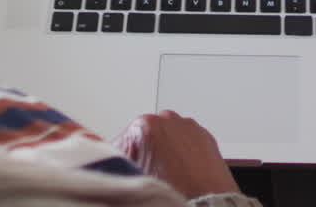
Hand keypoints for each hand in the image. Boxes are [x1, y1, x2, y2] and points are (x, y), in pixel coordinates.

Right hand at [113, 110, 239, 198]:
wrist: (208, 205)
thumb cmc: (175, 192)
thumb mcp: (134, 174)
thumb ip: (118, 159)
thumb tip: (107, 155)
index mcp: (145, 125)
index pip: (121, 141)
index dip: (121, 160)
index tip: (127, 170)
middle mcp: (168, 119)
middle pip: (145, 136)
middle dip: (144, 153)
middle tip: (149, 174)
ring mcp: (188, 126)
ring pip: (166, 137)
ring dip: (163, 150)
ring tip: (168, 175)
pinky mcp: (205, 135)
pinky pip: (186, 141)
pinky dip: (182, 152)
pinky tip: (182, 171)